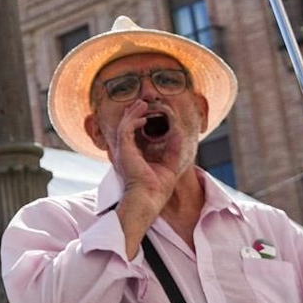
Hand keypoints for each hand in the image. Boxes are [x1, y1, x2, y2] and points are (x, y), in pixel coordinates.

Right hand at [110, 98, 180, 230]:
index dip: (136, 122)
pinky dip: (133, 121)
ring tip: (141, 104)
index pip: (132, 135)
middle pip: (126, 127)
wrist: (149, 198)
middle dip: (132, 113)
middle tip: (141, 103)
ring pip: (124, 125)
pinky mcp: (124, 150)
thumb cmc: (157, 188)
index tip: (145, 114)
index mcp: (133, 157)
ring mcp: (123, 151)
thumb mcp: (171, 164)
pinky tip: (143, 118)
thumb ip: (174, 149)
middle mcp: (125, 153)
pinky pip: (126, 130)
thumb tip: (179, 134)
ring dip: (132, 113)